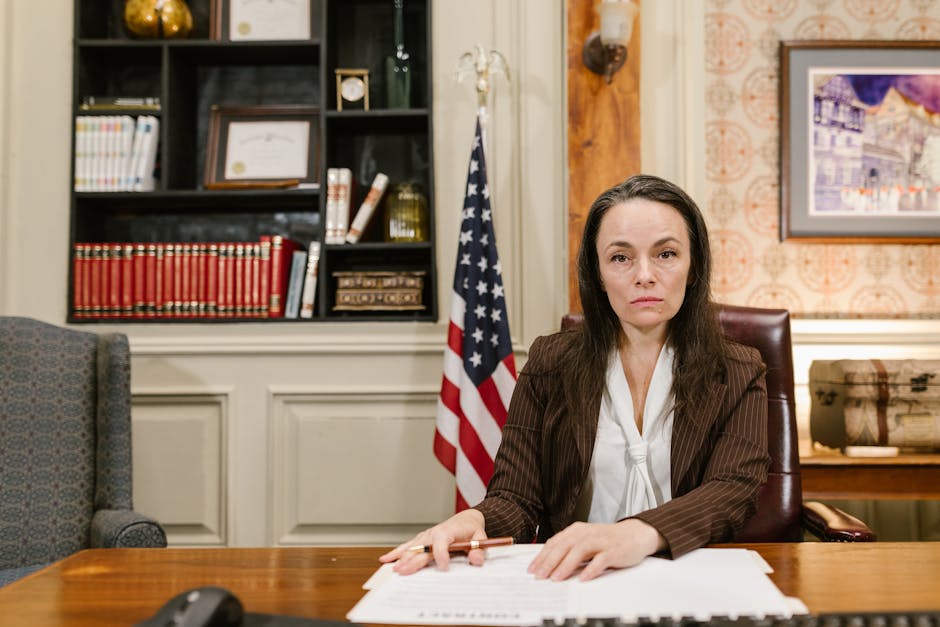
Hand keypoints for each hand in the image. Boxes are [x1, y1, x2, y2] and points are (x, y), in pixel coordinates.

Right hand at [379, 508, 487, 574]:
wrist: (466, 520)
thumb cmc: (471, 529)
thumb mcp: (480, 538)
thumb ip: (478, 550)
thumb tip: (476, 560)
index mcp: (448, 531)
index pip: (442, 541)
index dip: (441, 554)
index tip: (443, 567)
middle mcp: (434, 533)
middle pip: (422, 548)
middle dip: (413, 560)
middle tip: (404, 572)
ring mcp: (426, 536)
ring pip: (412, 547)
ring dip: (402, 558)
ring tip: (394, 569)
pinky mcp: (422, 540)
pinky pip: (408, 546)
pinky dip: (396, 553)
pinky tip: (386, 560)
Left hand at [527, 519, 665, 580]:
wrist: (634, 534)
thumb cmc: (606, 539)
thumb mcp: (584, 540)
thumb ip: (568, 549)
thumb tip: (548, 564)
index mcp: (576, 530)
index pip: (555, 542)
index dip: (542, 556)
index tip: (532, 569)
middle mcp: (586, 533)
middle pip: (564, 546)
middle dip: (550, 561)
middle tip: (540, 575)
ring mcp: (600, 541)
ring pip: (580, 551)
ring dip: (566, 565)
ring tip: (557, 578)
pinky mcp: (614, 550)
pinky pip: (601, 560)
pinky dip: (591, 569)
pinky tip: (584, 578)